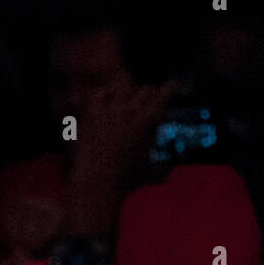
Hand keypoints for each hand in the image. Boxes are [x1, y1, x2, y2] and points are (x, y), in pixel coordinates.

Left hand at [66, 81, 174, 235]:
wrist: (98, 180)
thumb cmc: (127, 180)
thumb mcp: (153, 172)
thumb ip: (164, 166)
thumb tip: (169, 168)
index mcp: (149, 122)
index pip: (163, 96)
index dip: (169, 89)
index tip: (173, 84)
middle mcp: (130, 112)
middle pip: (145, 90)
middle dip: (151, 94)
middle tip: (151, 99)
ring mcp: (109, 111)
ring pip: (123, 88)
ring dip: (130, 93)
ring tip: (131, 101)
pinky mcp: (91, 114)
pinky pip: (99, 93)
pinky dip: (106, 93)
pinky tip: (109, 99)